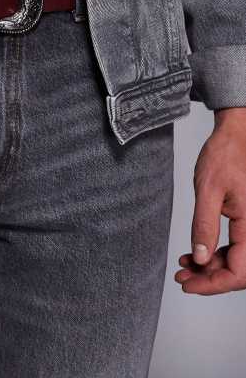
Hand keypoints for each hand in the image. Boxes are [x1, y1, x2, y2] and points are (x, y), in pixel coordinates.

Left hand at [174, 107, 245, 294]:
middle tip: (181, 278)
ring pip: (237, 261)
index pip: (240, 271)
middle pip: (240, 270)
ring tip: (183, 266)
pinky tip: (193, 254)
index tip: (188, 284)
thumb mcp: (208, 189)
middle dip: (210, 279)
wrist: (234, 137)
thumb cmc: (224, 156)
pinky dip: (215, 254)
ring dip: (211, 268)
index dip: (214, 283)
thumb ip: (204, 225)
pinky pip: (236, 247)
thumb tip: (199, 258)